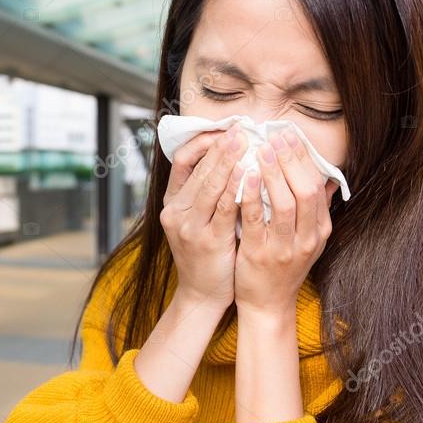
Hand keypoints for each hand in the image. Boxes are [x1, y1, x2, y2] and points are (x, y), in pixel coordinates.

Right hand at [160, 122, 248, 311]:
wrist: (202, 294)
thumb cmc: (206, 254)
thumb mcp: (198, 219)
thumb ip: (208, 192)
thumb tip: (232, 158)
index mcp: (172, 203)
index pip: (182, 160)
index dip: (203, 142)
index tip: (225, 130)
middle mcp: (175, 212)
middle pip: (198, 168)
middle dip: (221, 146)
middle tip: (241, 128)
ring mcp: (189, 226)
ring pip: (210, 184)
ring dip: (229, 160)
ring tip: (246, 142)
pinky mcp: (207, 240)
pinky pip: (224, 208)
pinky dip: (237, 188)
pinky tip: (250, 173)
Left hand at [234, 129, 337, 317]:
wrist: (267, 303)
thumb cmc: (283, 264)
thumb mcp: (307, 238)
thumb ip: (315, 208)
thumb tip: (327, 177)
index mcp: (320, 229)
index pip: (316, 185)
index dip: (303, 158)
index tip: (289, 135)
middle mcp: (306, 238)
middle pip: (305, 191)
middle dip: (291, 160)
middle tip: (275, 136)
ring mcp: (284, 248)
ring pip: (284, 204)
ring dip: (273, 174)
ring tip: (260, 150)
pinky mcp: (259, 255)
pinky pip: (256, 221)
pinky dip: (252, 196)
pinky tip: (244, 177)